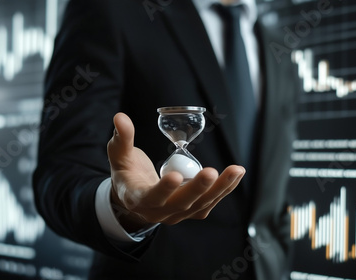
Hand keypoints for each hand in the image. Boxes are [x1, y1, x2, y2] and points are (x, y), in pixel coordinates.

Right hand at [107, 113, 244, 231]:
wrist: (135, 197)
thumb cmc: (127, 173)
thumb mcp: (119, 156)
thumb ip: (122, 138)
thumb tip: (120, 117)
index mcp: (138, 198)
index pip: (151, 197)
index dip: (163, 189)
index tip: (174, 176)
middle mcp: (159, 212)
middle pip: (181, 203)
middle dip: (198, 188)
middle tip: (211, 171)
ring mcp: (177, 214)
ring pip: (200, 204)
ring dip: (219, 188)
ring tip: (236, 170)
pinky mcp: (191, 212)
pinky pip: (209, 203)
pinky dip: (224, 190)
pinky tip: (236, 175)